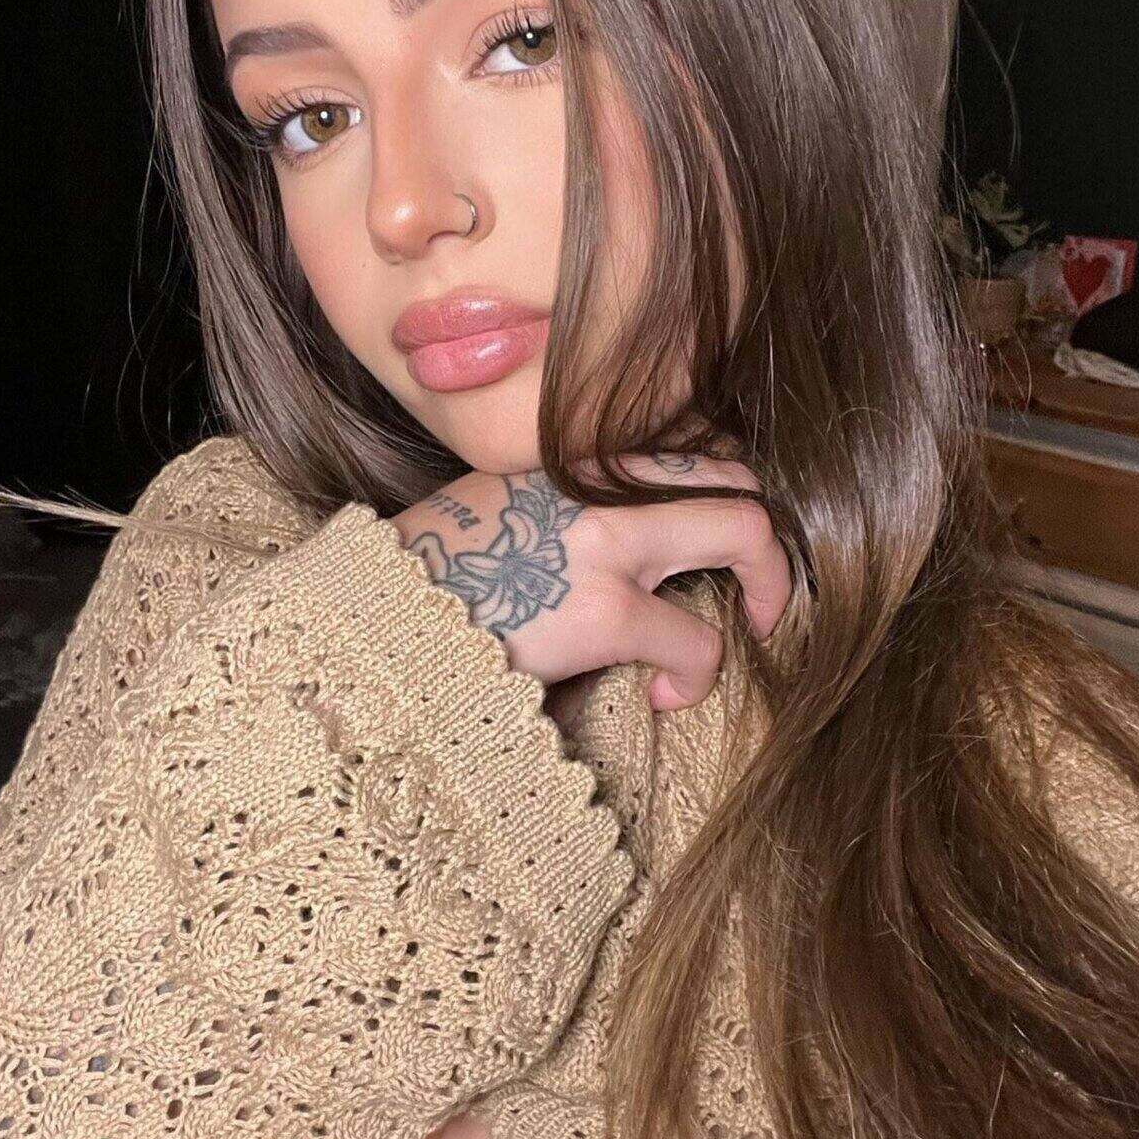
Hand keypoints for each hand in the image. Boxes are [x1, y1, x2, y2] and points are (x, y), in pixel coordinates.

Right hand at [390, 452, 791, 711]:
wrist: (368, 620)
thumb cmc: (422, 581)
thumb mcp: (490, 512)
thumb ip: (554, 509)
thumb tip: (601, 549)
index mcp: (570, 457)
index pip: (682, 440)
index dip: (717, 490)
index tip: (714, 536)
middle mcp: (598, 482)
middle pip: (733, 471)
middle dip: (767, 533)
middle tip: (762, 591)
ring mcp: (608, 542)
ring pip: (745, 529)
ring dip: (770, 583)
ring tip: (756, 628)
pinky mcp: (603, 613)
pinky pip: (697, 640)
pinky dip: (698, 676)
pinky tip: (668, 698)